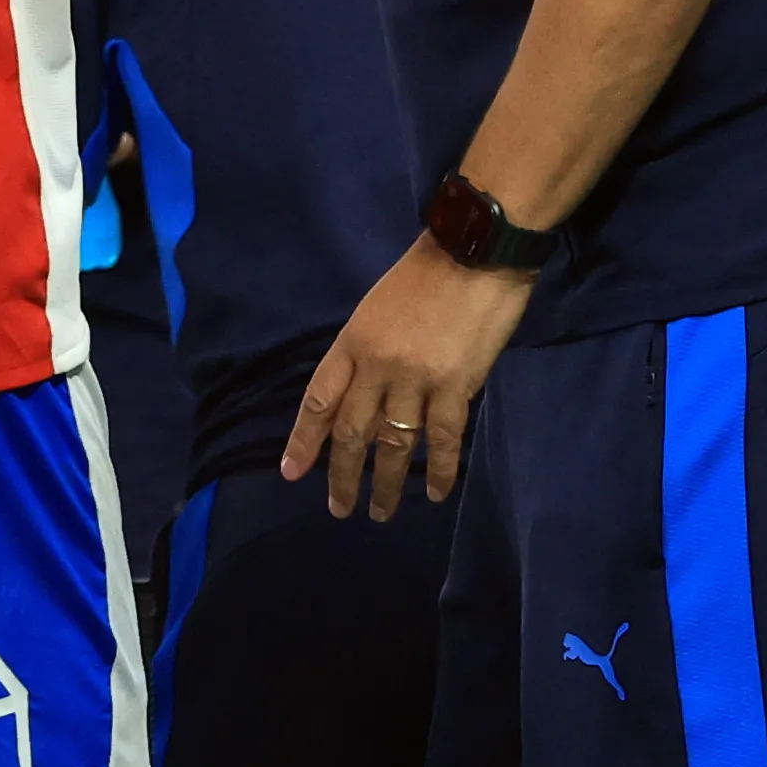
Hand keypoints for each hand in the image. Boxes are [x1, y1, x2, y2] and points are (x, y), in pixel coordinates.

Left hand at [283, 237, 535, 517]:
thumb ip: (366, 356)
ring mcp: (416, 378)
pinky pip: (443, 438)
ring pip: (395, 444)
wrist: (475, 254)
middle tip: (338, 509)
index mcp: (351, 344)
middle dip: (342, 475)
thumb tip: (365, 404)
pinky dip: (440, 470)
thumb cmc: (424, 277)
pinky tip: (435, 494)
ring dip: (386, 484)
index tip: (291, 473)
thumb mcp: (376, 311)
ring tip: (381, 512)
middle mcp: (376, 366)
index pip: (318, 401)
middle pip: (352, 432)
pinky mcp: (457, 386)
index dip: (303, 440)